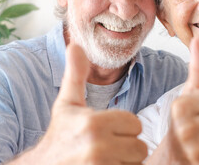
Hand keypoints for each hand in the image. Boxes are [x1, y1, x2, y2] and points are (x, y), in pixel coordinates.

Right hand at [8, 44, 146, 164]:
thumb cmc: (59, 135)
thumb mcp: (67, 104)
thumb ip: (75, 74)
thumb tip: (75, 45)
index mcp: (93, 123)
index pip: (134, 123)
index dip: (123, 127)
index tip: (106, 130)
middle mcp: (98, 148)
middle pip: (139, 146)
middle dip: (126, 146)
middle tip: (106, 146)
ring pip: (136, 163)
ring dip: (125, 161)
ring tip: (105, 158)